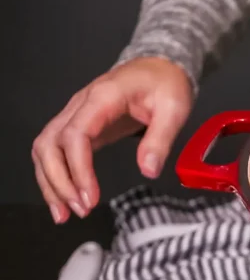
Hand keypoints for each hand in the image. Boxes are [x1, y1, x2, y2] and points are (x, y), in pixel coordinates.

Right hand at [32, 57, 193, 222]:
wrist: (159, 66)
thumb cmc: (165, 84)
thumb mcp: (174, 109)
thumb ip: (161, 139)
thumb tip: (149, 170)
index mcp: (102, 98)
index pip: (76, 135)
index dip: (79, 169)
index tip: (90, 197)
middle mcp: (80, 106)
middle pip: (50, 144)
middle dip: (59, 181)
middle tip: (79, 210)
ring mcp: (75, 115)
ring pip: (45, 149)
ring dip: (50, 182)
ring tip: (65, 213)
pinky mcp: (79, 126)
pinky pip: (55, 151)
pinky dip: (55, 175)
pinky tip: (65, 198)